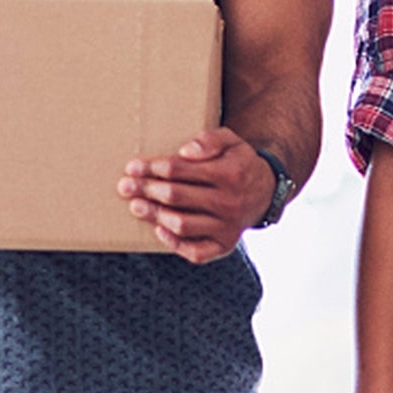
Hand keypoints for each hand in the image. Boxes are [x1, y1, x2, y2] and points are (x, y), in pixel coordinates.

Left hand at [118, 127, 274, 263]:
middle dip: (146, 190)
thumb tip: (185, 152)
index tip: (132, 167)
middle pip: (176, 197)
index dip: (152, 168)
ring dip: (155, 215)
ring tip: (136, 206)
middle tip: (125, 187)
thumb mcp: (231, 140)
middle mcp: (228, 203)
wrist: (266, 191)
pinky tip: (159, 230)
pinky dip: (176, 244)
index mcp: (227, 174)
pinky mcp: (225, 245)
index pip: (180, 170)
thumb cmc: (239, 162)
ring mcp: (227, 228)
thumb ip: (209, 140)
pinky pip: (197, 252)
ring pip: (183, 224)